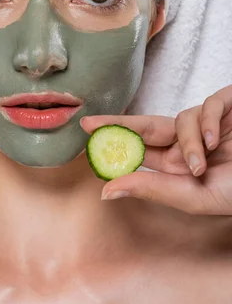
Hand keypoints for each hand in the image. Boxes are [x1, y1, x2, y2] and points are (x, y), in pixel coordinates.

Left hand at [81, 85, 231, 214]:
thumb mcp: (195, 197)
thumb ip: (153, 190)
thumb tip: (106, 191)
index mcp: (178, 164)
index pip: (139, 150)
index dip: (113, 141)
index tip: (84, 135)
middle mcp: (187, 142)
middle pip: (145, 126)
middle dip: (119, 123)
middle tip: (88, 122)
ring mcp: (206, 124)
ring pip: (179, 120)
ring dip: (187, 142)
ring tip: (200, 164)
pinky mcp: (226, 106)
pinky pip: (207, 107)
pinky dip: (208, 123)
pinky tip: (214, 141)